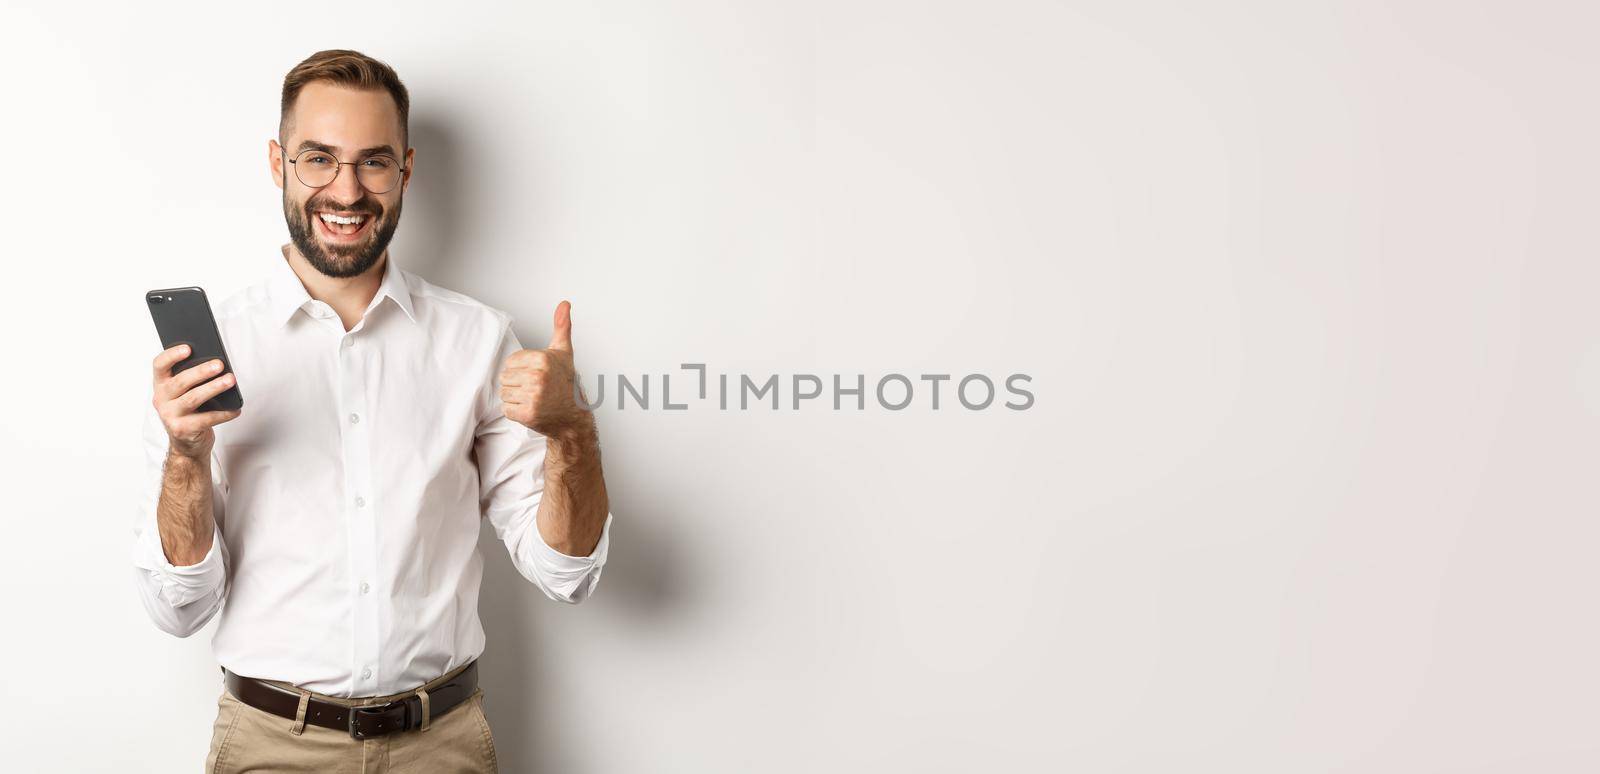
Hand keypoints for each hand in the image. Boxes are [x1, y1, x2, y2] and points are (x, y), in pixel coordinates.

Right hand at [151, 344, 241, 459]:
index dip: (172, 355)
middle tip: (220, 364)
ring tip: (230, 380)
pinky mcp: (182, 430)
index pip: (159, 365)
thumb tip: (216, 364)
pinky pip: (206, 419)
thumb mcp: (185, 394)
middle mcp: (161, 399)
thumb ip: (193, 379)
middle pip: (180, 381)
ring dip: (213, 388)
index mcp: (160, 385)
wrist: (186, 444)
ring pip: (193, 399)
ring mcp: (170, 416)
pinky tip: (236, 408)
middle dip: (201, 371)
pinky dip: (223, 413)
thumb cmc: (190, 411)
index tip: (188, 348)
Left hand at [499, 300, 590, 438]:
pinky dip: (516, 412)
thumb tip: (565, 303)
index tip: (537, 374)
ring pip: (504, 393)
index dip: (521, 368)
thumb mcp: (564, 353)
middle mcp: (538, 377)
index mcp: (543, 359)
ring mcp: (533, 397)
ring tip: (533, 398)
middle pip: (505, 377)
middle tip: (535, 388)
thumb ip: (561, 327)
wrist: (573, 417)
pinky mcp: (527, 414)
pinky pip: (506, 409)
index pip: (510, 361)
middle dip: (517, 383)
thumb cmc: (566, 384)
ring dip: (515, 398)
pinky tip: (531, 409)